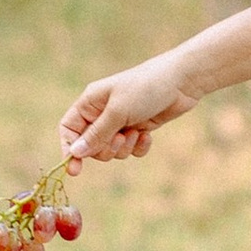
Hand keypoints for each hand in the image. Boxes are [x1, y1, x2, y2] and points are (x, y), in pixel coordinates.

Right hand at [60, 53, 197, 163]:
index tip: (75, 168)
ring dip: (124, 148)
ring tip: (136, 133)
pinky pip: (130, 150)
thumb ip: (96, 134)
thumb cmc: (145, 88)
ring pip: (111, 150)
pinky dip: (138, 147)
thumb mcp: (118, 112)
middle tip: (120, 139)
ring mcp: (121, 121)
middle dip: (105, 149)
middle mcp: (103, 113)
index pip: (69, 129)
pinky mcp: (138, 128)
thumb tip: (75, 153)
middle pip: (90, 145)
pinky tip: (147, 135)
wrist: (181, 81)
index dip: (70, 148)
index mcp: (90, 102)